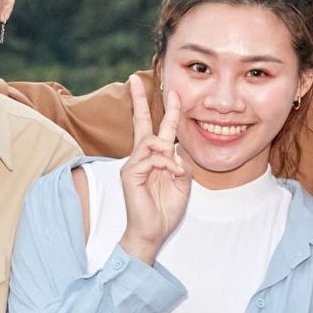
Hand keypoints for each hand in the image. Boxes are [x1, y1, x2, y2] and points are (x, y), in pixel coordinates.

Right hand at [117, 75, 188, 263]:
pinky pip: (149, 158)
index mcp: (156, 158)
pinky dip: (165, 164)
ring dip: (168, 152)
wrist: (152, 233)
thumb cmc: (166, 210)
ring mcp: (133, 164)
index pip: (160, 129)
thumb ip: (182, 166)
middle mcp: (142, 157)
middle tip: (135, 79)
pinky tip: (172, 174)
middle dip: (139, 100)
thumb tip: (178, 156)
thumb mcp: (183, 185)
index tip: (172, 91)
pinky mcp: (129, 174)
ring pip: (151, 141)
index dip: (167, 110)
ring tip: (176, 170)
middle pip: (141, 122)